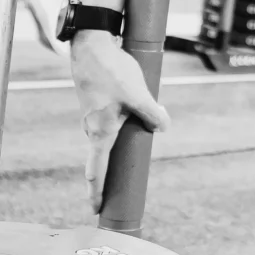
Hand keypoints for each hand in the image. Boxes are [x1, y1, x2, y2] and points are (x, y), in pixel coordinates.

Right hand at [70, 31, 170, 213]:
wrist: (91, 45)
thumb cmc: (111, 71)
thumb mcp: (138, 95)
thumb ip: (152, 113)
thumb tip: (163, 128)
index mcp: (100, 132)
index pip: (96, 171)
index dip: (96, 192)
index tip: (95, 209)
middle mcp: (92, 127)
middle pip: (99, 157)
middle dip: (106, 173)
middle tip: (114, 190)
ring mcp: (91, 115)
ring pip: (105, 136)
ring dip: (115, 145)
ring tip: (128, 150)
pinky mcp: (95, 102)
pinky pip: (106, 121)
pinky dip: (116, 126)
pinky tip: (129, 115)